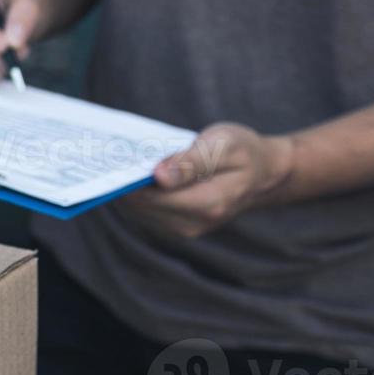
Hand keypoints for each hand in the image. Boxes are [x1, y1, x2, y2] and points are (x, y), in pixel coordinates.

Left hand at [120, 123, 295, 238]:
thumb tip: (158, 176)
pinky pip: (144, 211)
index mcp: (209, 203)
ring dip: (128, 188)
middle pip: (142, 206)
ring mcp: (184, 229)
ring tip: (121, 161)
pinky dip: (136, 193)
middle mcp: (194, 224)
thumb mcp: (224, 145)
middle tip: (112, 156)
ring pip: (138, 211)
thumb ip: (193, 162)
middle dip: (127, 182)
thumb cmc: (243, 152)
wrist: (261, 173)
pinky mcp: (175, 226)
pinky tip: (133, 173)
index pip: (154, 196)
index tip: (115, 158)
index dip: (132, 179)